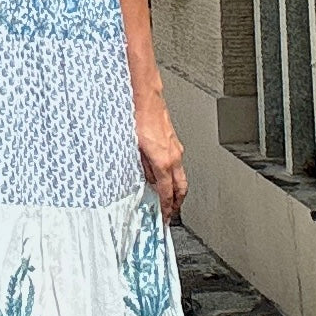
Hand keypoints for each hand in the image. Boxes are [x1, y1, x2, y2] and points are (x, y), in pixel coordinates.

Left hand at [135, 89, 187, 223]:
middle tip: (171, 213)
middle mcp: (174, 156)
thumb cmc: (138, 118)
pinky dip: (174, 175)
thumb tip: (146, 182)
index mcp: (164, 161)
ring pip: (181, 176)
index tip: (164, 217)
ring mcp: (176, 149)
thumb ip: (142, 168)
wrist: (146, 98)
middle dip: (178, 203)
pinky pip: (178, 164)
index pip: (167, 192)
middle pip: (181, 187)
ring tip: (170, 199)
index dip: (166, 208)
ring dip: (177, 190)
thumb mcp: (134, 150)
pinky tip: (166, 176)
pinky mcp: (174, 142)